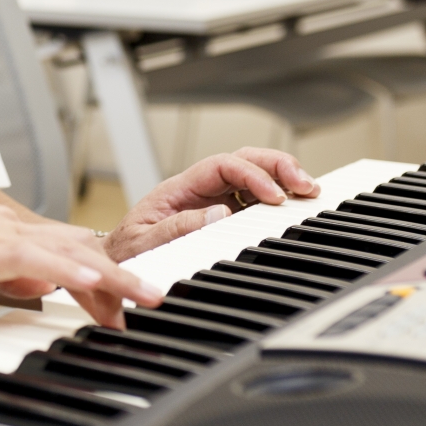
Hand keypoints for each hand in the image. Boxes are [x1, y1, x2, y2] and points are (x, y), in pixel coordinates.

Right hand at [0, 204, 163, 327]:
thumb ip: (3, 275)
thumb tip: (37, 286)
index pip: (62, 249)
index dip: (100, 272)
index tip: (125, 297)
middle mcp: (2, 225)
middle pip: (76, 248)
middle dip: (119, 275)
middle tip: (151, 300)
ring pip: (67, 251)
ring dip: (110, 275)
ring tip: (145, 295)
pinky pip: (34, 258)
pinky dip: (68, 270)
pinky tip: (94, 283)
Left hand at [104, 146, 319, 262]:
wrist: (117, 265)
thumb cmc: (126, 253)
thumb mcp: (143, 243)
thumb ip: (176, 229)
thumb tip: (219, 215)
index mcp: (178, 189)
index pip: (221, 166)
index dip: (251, 174)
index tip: (274, 196)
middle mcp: (198, 189)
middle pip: (243, 160)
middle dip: (277, 165)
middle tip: (304, 184)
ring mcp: (211, 200)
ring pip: (253, 175)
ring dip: (282, 178)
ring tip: (309, 191)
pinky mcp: (221, 215)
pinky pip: (253, 199)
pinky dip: (277, 198)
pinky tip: (295, 205)